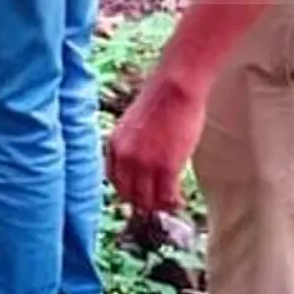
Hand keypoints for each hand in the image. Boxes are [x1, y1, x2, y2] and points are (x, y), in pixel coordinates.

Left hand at [105, 67, 207, 213]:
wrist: (174, 88)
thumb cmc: (160, 100)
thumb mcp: (134, 124)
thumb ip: (132, 144)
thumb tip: (141, 163)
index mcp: (115, 145)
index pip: (114, 180)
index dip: (128, 191)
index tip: (141, 193)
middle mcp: (125, 157)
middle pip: (129, 195)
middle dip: (144, 202)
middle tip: (159, 202)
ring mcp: (145, 164)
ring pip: (147, 200)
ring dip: (160, 205)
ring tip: (172, 202)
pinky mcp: (166, 166)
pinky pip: (166, 196)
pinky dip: (173, 202)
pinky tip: (180, 200)